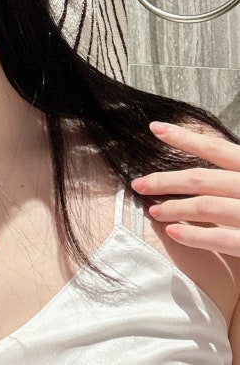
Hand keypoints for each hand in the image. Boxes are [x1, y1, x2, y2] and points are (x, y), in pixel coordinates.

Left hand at [131, 121, 239, 257]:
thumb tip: (214, 167)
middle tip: (139, 183)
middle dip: (165, 179)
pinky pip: (224, 239)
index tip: (155, 128)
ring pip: (206, 207)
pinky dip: (196, 236)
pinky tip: (174, 232)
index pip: (216, 148)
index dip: (184, 138)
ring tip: (154, 210)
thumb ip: (238, 169)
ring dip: (175, 207)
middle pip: (201, 178)